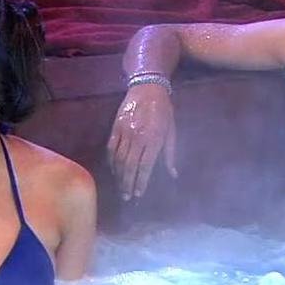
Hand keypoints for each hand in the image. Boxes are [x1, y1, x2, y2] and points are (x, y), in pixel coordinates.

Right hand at [107, 83, 177, 199]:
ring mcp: (125, 132)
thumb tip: (173, 174)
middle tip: (127, 197)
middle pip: (130, 166)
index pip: (145, 167)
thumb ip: (170, 154)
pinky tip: (114, 169)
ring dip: (119, 175)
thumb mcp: (172, 131)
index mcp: (154, 140)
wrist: (148, 88)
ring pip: (119, 159)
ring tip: (121, 187)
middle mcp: (138, 138)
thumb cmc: (164, 110)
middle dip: (128, 183)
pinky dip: (111, 161)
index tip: (138, 194)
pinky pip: (111, 148)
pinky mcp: (116, 127)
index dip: (141, 182)